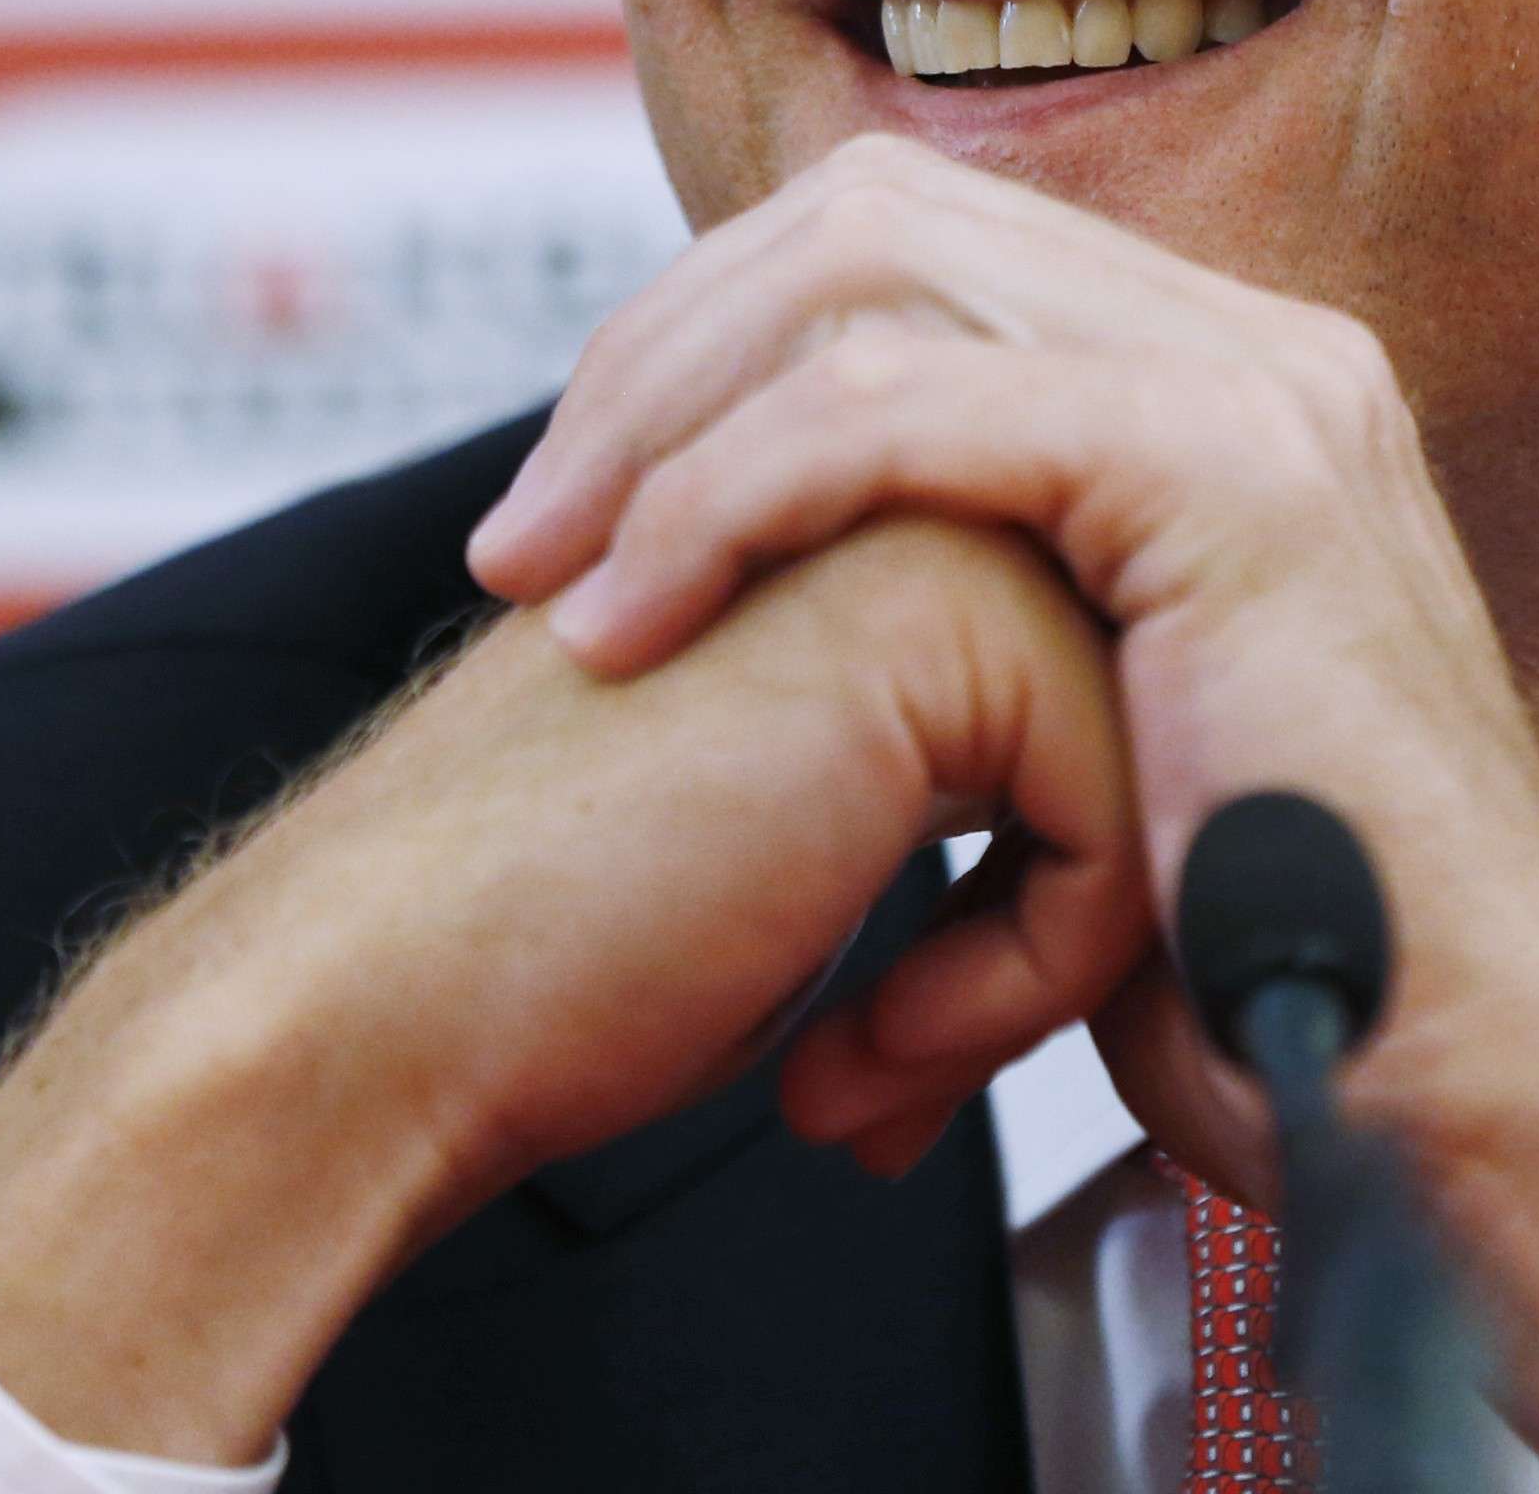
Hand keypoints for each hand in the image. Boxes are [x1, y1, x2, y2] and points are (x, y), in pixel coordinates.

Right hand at [0, 517, 1145, 1463]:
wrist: (386, 1004)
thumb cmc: (572, 951)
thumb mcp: (825, 823)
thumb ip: (963, 747)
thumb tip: (1148, 804)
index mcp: (875, 508)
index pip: (1101, 698)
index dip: (1037, 905)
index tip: (903, 1035)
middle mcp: (908, 476)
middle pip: (1145, 719)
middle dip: (1061, 922)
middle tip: (898, 1057)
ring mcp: (921, 508)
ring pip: (1152, 758)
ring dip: (1040, 954)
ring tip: (879, 1061)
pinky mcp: (935, 593)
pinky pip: (1117, 804)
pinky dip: (1024, 971)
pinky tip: (863, 1053)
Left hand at [465, 135, 1538, 1493]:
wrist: (1461, 1097)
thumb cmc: (1290, 993)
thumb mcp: (1088, 773)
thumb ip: (972, 649)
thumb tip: (787, 630)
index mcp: (1223, 391)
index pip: (914, 243)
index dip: (717, 344)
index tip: (585, 508)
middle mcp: (1250, 350)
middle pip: (870, 214)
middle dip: (659, 359)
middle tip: (527, 543)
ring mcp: (1253, 388)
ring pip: (864, 275)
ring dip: (665, 421)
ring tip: (554, 587)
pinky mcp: (1224, 469)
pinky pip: (901, 408)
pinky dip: (730, 497)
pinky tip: (638, 615)